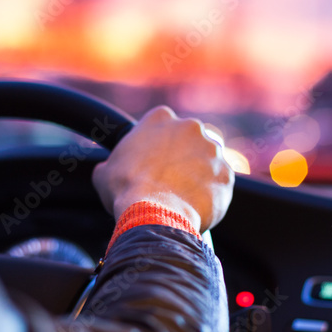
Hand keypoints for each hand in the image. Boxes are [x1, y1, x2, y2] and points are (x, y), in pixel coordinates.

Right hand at [92, 106, 233, 232]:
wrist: (153, 213)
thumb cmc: (126, 190)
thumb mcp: (104, 172)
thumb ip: (110, 163)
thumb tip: (106, 171)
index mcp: (160, 118)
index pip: (163, 123)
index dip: (160, 144)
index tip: (156, 160)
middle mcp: (191, 127)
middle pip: (191, 140)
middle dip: (184, 157)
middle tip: (171, 180)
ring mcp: (213, 151)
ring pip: (209, 161)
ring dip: (201, 174)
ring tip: (184, 197)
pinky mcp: (227, 175)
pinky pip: (221, 184)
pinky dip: (212, 194)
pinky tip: (197, 207)